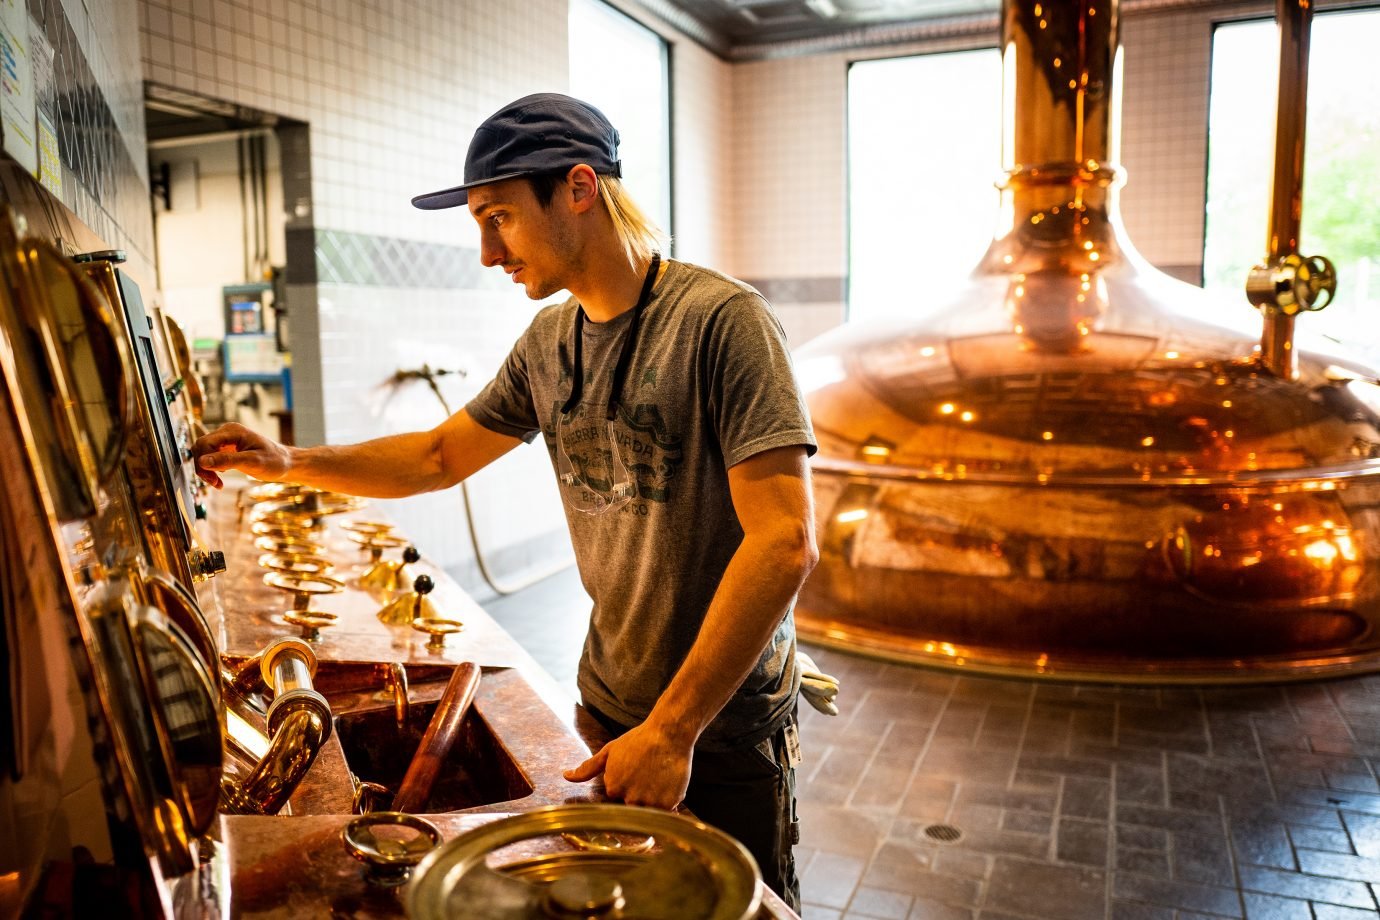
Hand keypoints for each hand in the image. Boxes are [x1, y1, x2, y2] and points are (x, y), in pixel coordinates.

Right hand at [191, 422, 291, 488]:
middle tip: (215, 483)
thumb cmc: (274, 461)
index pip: (205, 443)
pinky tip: (220, 478)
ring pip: (203, 453)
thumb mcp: (252, 462)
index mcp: (232, 431)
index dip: (203, 462)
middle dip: (203, 467)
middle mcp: (227, 432)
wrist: (286, 463)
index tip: (213, 480)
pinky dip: (211, 469)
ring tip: (218, 483)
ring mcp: (226, 440)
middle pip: (200, 447)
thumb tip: (202, 461)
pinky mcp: (227, 448)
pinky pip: (210, 457)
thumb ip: (227, 460)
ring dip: (206, 469)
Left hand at [563, 720, 694, 809]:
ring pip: (649, 810)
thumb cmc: (639, 740)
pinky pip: (666, 812)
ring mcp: (649, 803)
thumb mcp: (609, 751)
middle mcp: (630, 799)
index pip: (617, 796)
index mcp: (613, 788)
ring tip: (658, 778)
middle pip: (633, 805)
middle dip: (640, 793)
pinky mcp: (668, 804)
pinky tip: (667, 784)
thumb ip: (588, 768)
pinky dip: (667, 801)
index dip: (627, 783)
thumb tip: (566, 776)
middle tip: (648, 773)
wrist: (668, 733)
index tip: (635, 770)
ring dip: (653, 799)